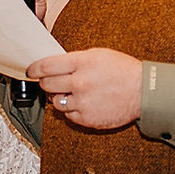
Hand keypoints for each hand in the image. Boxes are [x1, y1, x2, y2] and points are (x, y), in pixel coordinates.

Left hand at [27, 47, 142, 128]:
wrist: (143, 91)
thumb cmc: (123, 71)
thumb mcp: (98, 55)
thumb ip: (75, 60)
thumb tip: (54, 64)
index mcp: (81, 63)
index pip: (46, 66)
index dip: (34, 69)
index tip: (31, 71)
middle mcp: (79, 83)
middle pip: (47, 84)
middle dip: (47, 82)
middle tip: (53, 81)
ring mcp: (82, 102)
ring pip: (56, 101)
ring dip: (61, 97)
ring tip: (75, 93)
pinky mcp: (87, 118)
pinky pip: (68, 115)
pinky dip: (73, 110)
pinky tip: (84, 103)